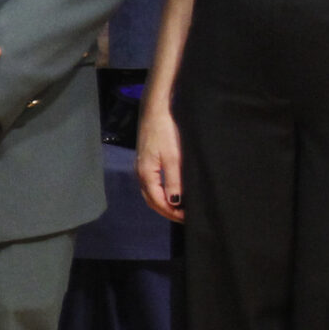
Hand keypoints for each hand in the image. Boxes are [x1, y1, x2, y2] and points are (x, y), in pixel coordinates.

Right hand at [136, 104, 183, 222]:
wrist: (155, 111)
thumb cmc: (165, 132)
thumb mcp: (173, 158)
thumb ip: (173, 181)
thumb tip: (174, 203)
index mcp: (146, 175)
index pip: (158, 202)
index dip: (172, 212)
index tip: (188, 218)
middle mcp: (140, 174)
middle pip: (151, 200)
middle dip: (167, 212)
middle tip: (184, 218)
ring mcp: (142, 167)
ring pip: (151, 193)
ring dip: (164, 204)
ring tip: (180, 208)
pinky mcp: (146, 161)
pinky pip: (152, 185)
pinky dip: (161, 194)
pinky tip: (172, 192)